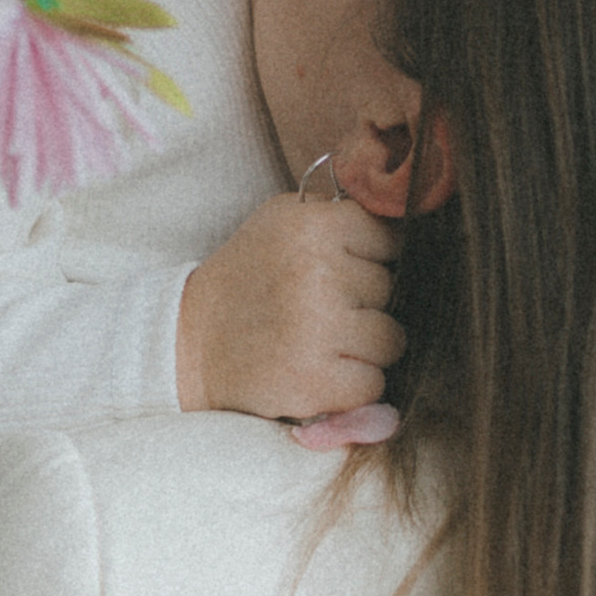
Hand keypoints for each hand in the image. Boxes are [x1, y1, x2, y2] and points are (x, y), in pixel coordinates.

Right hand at [177, 193, 403, 424]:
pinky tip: (317, 371)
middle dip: (363, 303)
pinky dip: (351, 385)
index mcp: (312, 224)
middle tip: (316, 308)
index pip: (389, 238)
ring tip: (319, 341)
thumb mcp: (281, 220)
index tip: (337, 270)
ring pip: (391, 339)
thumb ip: (338, 212)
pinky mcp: (314, 380)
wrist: (190, 340)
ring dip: (363, 347)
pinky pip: (373, 383)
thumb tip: (405, 210)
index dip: (368, 259)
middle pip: (390, 290)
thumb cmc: (248, 277)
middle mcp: (317, 272)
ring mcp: (317, 328)